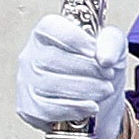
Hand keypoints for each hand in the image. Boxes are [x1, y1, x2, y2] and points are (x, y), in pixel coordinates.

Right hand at [15, 17, 127, 138]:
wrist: (99, 93)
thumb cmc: (100, 61)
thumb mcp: (113, 44)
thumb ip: (111, 42)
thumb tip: (105, 58)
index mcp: (48, 32)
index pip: (50, 28)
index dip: (73, 39)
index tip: (95, 51)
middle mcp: (31, 55)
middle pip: (49, 60)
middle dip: (85, 69)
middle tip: (108, 75)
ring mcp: (26, 82)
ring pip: (47, 85)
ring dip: (82, 89)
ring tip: (105, 90)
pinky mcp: (27, 107)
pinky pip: (44, 110)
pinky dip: (71, 109)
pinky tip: (90, 107)